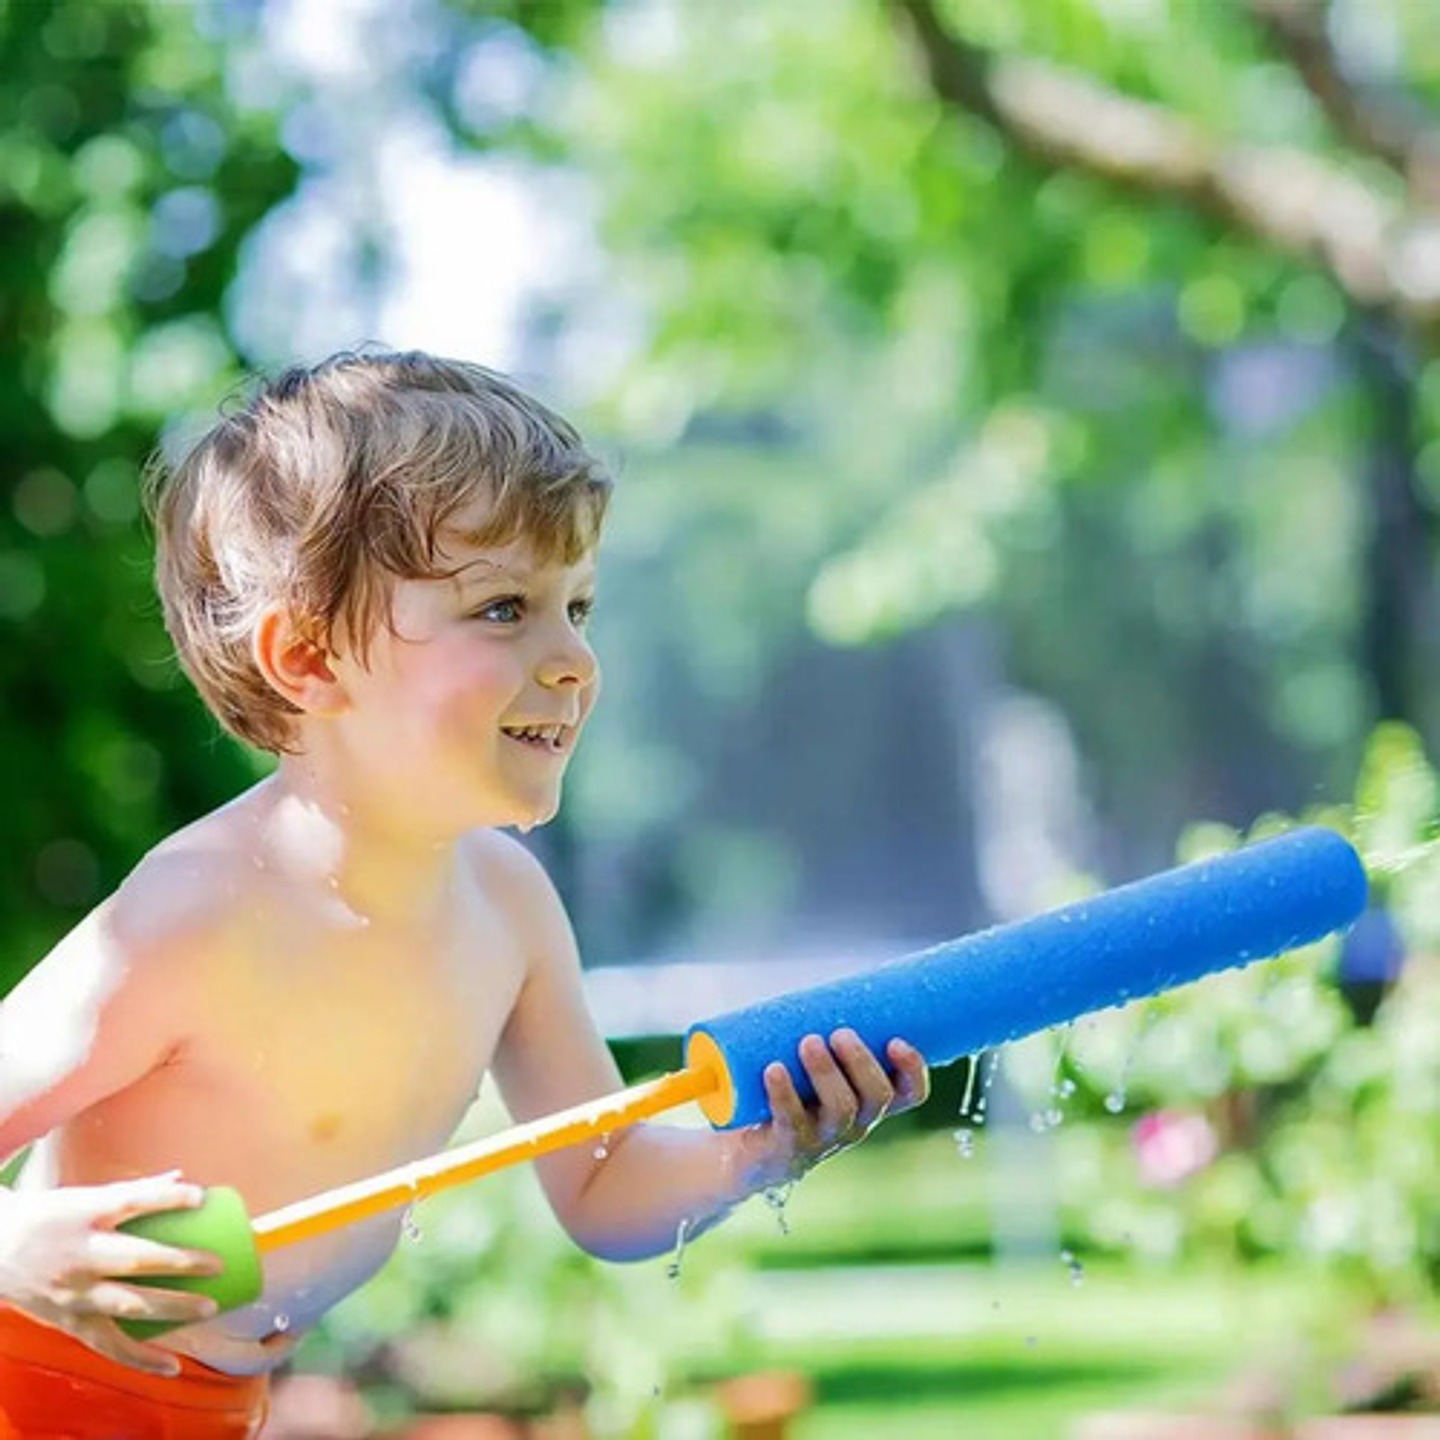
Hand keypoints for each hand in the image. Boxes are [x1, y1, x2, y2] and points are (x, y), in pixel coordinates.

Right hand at [0, 1171, 224, 1376]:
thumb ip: (134, 1191)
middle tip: (217, 1265)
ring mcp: (73, 1292)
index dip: (165, 1198)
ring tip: (209, 1308)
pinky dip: (141, 1358)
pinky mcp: (69, 1322)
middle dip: (179, 1262)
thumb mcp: (84, 1196)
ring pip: (127, 1304)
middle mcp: (79, 1254)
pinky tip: (173, 1365)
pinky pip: (108, 1345)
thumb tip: (184, 1178)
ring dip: (171, 1308)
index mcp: (84, 1215)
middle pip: (135, 1258)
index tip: (200, 1196)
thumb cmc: (48, 1218)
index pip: (130, 1202)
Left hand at [737, 1030, 928, 1189]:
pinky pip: (791, 1122)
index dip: (913, 1069)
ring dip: (826, 1072)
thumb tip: (825, 977)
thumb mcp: (811, 1059)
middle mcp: (854, 1124)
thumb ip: (821, 1023)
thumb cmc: (786, 1090)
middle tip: (840, 1032)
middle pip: (876, 1097)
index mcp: (868, 1102)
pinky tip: (773, 1070)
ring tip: (808, 1041)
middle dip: (862, 1062)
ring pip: (841, 1109)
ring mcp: (822, 1139)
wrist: (744, 1144)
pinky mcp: (787, 1147)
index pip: (910, 1094)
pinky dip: (784, 1094)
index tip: (897, 1039)